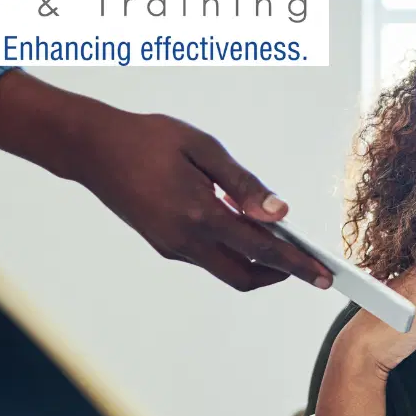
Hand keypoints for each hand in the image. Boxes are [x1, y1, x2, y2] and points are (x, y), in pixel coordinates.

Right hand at [0, 72, 331, 292]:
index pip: (262, 251)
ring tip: (278, 239)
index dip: (297, 265)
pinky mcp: (164, 245)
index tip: (322, 275)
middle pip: (245, 276)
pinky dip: (231, 250)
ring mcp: (172, 247)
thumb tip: (277, 211)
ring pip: (225, 270)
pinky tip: (241, 226)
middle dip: (280, 275)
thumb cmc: (146, 139)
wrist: (92, 149)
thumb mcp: (203, 148)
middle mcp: (185, 239)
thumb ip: (242, 183)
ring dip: (255, 262)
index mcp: (199, 213)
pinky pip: (207, 258)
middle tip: (307, 266)